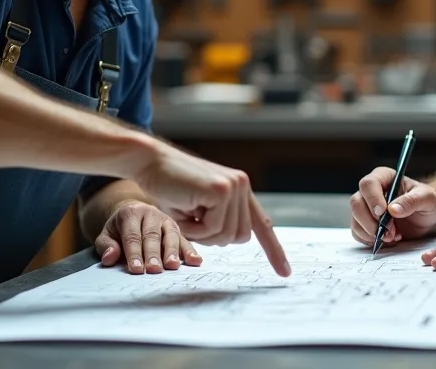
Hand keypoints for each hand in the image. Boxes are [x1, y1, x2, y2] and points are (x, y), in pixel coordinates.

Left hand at [94, 201, 203, 273]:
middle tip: (154, 269)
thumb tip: (109, 258)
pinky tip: (195, 261)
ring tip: (172, 266)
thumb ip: (106, 246)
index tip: (136, 269)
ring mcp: (166, 220)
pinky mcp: (177, 228)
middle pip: (152, 235)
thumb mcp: (107, 235)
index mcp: (131, 213)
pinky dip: (190, 250)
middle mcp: (150, 214)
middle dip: (153, 254)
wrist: (134, 214)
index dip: (134, 253)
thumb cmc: (119, 230)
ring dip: (172, 251)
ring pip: (170, 235)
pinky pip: (184, 239)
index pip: (132, 236)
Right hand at [132, 141, 289, 276]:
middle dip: (212, 238)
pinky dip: (194, 228)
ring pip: (227, 235)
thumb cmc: (168, 187)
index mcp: (240, 190)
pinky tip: (184, 208)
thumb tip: (235, 237)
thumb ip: (220, 220)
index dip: (274, 250)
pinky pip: (213, 228)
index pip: (261, 224)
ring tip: (186, 211)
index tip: (285, 272)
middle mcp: (242, 185)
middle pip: (240, 237)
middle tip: (191, 220)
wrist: (150, 162)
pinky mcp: (223, 190)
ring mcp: (235, 186)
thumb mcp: (199, 209)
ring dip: (201, 233)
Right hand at [349, 167, 435, 246]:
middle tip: (389, 232)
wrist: (427, 219)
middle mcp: (371, 191)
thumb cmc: (427, 203)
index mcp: (384, 177)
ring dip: (371, 232)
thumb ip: (412, 201)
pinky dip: (370, 240)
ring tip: (392, 237)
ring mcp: (365, 208)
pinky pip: (357, 233)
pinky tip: (387, 240)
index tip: (383, 214)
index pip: (368, 184)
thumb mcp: (427, 199)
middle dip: (371, 221)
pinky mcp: (365, 224)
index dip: (373, 199)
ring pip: (355, 219)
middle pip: (356, 202)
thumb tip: (393, 209)